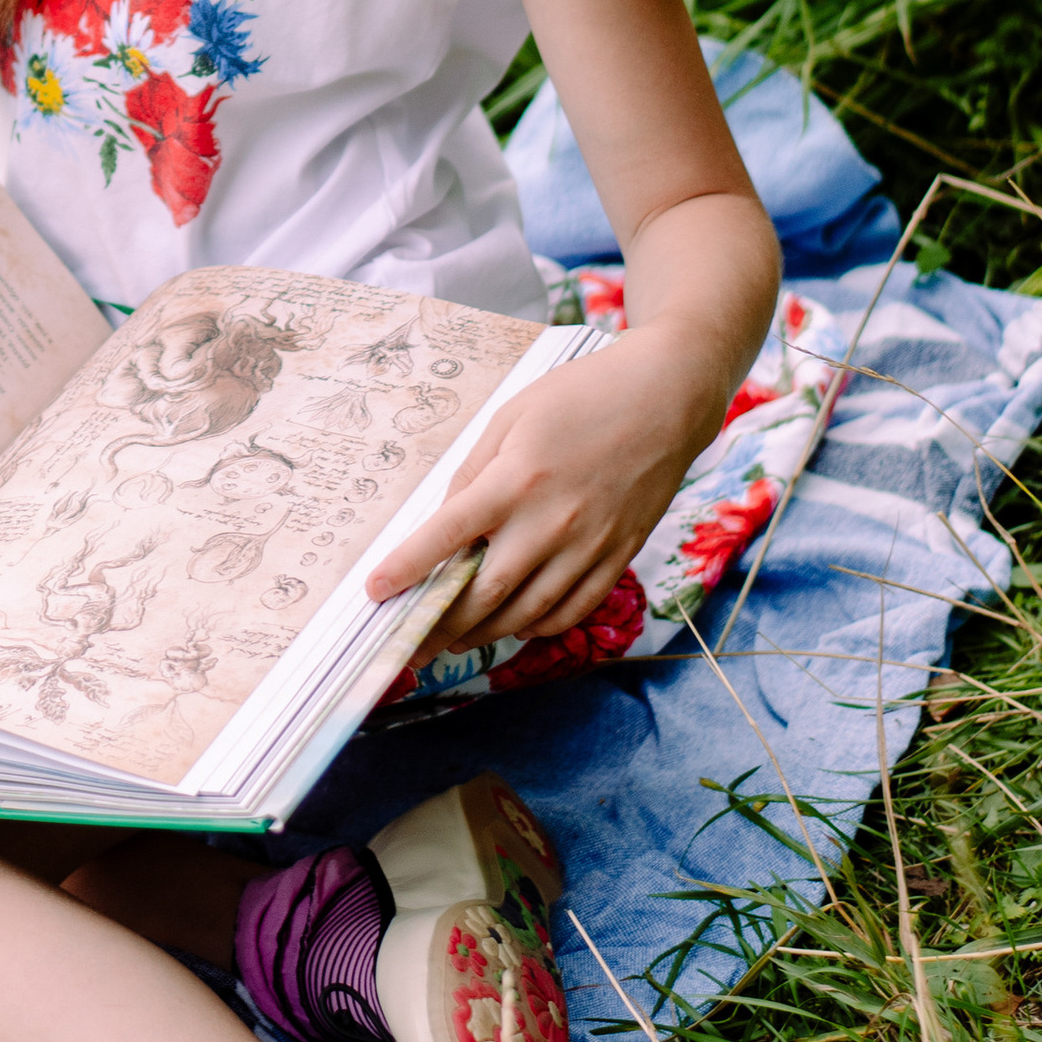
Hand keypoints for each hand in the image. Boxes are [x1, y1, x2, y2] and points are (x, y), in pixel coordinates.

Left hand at [365, 338, 711, 652]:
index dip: (407, 568)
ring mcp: (590, 545)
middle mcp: (552, 522)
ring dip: (483, 634)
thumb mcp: (512, 417)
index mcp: (516, 480)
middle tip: (409, 644)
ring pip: (527, 612)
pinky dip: (536, 626)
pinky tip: (513, 624)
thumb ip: (475, 473)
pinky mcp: (619, 556)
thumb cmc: (582, 397)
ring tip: (451, 642)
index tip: (375, 592)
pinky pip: (572, 610)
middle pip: (486, 593)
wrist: (666, 397)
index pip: (448, 535)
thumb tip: (447, 521)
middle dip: (439, 625)